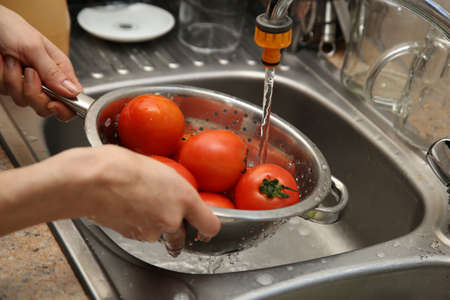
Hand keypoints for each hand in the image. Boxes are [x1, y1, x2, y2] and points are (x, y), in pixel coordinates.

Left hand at [0, 5, 80, 120]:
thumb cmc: (12, 28)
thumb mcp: (35, 47)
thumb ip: (53, 72)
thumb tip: (73, 92)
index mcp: (60, 71)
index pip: (73, 99)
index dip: (65, 108)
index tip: (53, 104)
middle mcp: (46, 81)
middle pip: (47, 107)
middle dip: (34, 94)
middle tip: (29, 74)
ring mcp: (28, 85)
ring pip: (24, 101)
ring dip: (14, 81)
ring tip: (13, 61)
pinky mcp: (11, 86)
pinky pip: (7, 93)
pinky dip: (2, 78)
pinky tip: (3, 64)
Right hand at [0, 145, 220, 255]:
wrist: (93, 179)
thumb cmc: (124, 165)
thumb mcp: (160, 169)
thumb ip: (175, 188)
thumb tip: (177, 194)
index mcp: (184, 197)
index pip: (210, 225)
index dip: (207, 227)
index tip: (203, 226)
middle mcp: (172, 218)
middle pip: (182, 236)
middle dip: (175, 228)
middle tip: (162, 210)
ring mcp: (152, 231)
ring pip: (159, 234)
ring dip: (153, 224)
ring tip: (138, 201)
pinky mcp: (133, 236)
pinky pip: (141, 233)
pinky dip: (136, 225)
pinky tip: (126, 207)